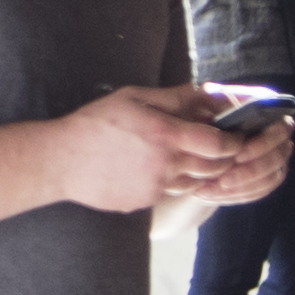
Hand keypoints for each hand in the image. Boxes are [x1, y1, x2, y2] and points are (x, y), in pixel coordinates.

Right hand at [57, 84, 272, 210]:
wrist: (60, 161)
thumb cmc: (94, 124)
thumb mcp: (132, 98)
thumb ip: (173, 97)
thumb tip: (205, 92)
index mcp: (165, 135)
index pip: (218, 144)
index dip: (232, 142)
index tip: (234, 136)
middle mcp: (165, 165)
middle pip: (213, 168)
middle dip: (224, 159)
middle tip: (223, 149)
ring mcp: (155, 187)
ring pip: (195, 183)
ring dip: (201, 172)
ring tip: (192, 157)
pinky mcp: (144, 202)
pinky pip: (170, 192)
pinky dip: (174, 181)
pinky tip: (159, 169)